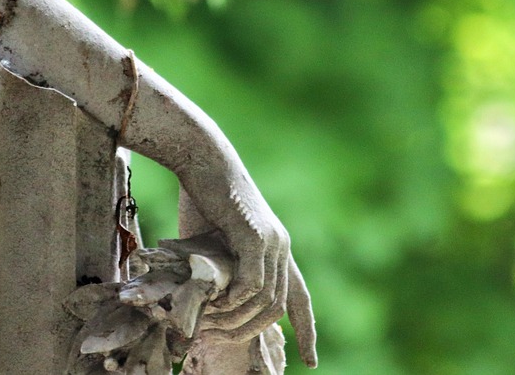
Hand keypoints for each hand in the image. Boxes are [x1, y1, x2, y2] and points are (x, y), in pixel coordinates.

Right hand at [194, 179, 317, 367]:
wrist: (202, 159)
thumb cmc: (201, 197)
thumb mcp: (215, 243)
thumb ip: (223, 270)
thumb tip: (216, 305)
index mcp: (277, 248)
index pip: (300, 297)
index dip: (308, 331)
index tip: (312, 361)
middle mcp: (282, 246)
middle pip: (279, 307)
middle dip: (250, 331)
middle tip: (217, 338)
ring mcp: (272, 241)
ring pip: (266, 299)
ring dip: (236, 318)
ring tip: (209, 323)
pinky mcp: (255, 236)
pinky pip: (253, 283)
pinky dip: (235, 299)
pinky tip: (215, 301)